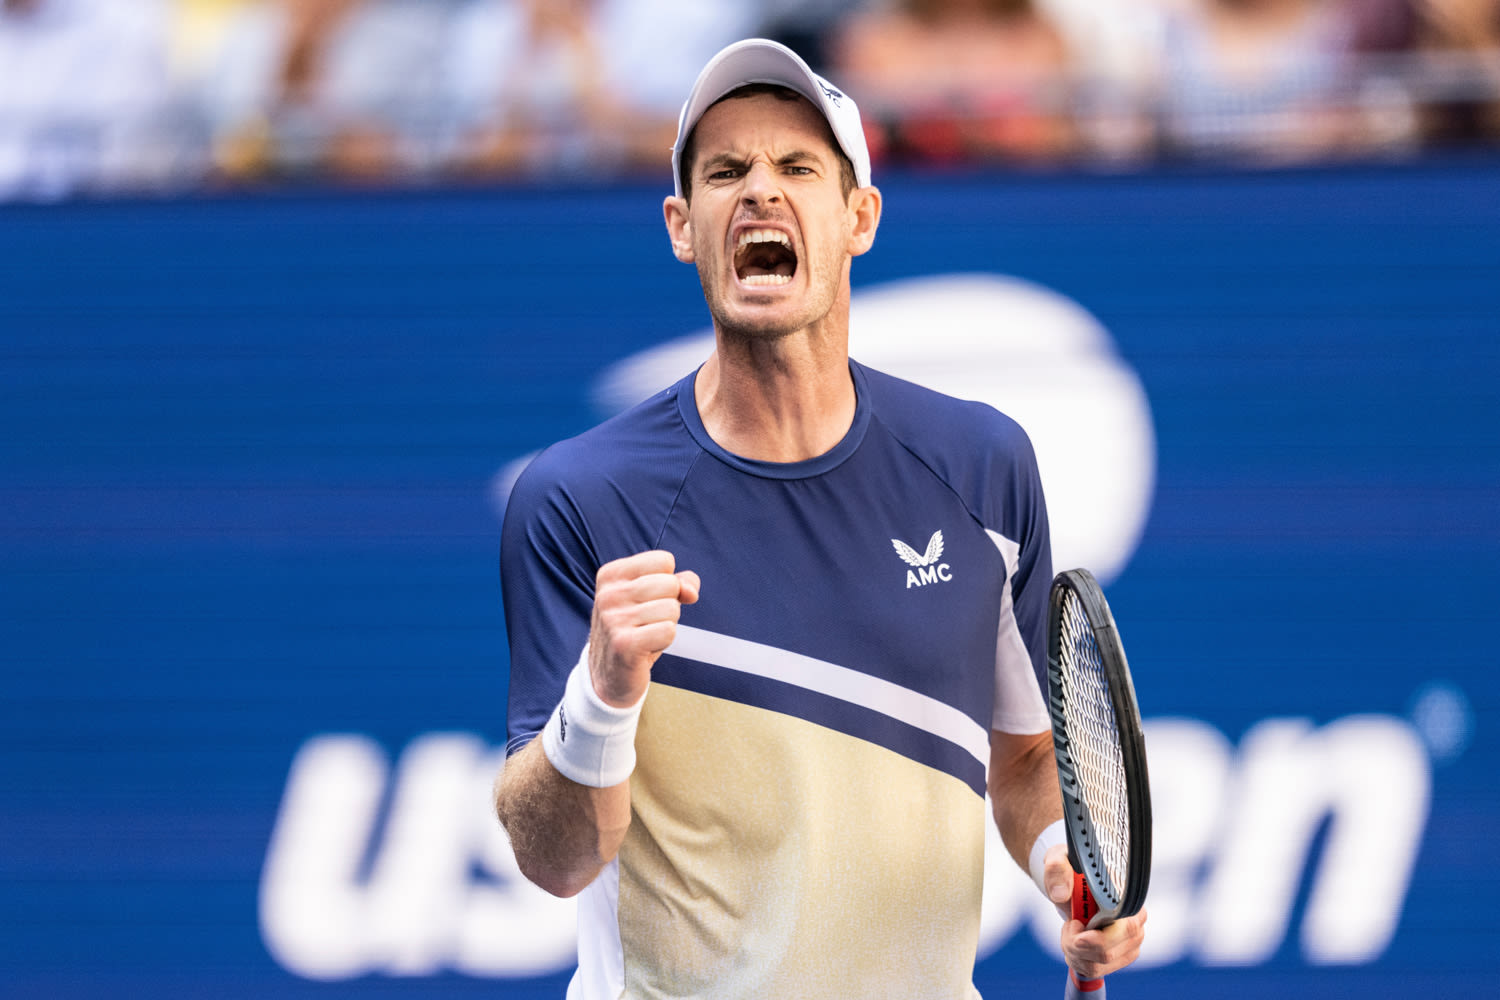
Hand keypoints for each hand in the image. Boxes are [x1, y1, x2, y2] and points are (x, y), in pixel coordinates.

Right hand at [588, 550, 699, 707]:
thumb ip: (678, 583)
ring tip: (646, 634)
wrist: (610, 675)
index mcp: (611, 574)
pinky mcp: (624, 644)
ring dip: (667, 625)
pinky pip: (669, 631)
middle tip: (648, 622)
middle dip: (669, 605)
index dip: (668, 583)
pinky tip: (646, 647)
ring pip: (672, 609)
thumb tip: (691, 591)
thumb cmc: (634, 630)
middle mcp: (608, 594)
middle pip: (670, 584)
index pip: (663, 560)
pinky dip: (665, 641)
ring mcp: (614, 619)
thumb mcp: (653, 598)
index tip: (649, 600)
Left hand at [1043, 843, 1147, 979]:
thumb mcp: (1059, 860)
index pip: (1125, 927)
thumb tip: (1059, 894)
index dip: (1098, 937)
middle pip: (1108, 952)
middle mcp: (1135, 923)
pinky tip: (1073, 943)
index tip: (1075, 927)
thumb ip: (1057, 870)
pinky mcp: (1119, 956)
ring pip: (1099, 965)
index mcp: (1127, 898)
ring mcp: (1129, 943)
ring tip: (1069, 932)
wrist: (1072, 882)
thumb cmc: (1070, 869)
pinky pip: (1096, 970)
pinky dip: (1077, 960)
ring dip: (1074, 953)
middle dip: (1077, 945)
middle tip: (1068, 927)